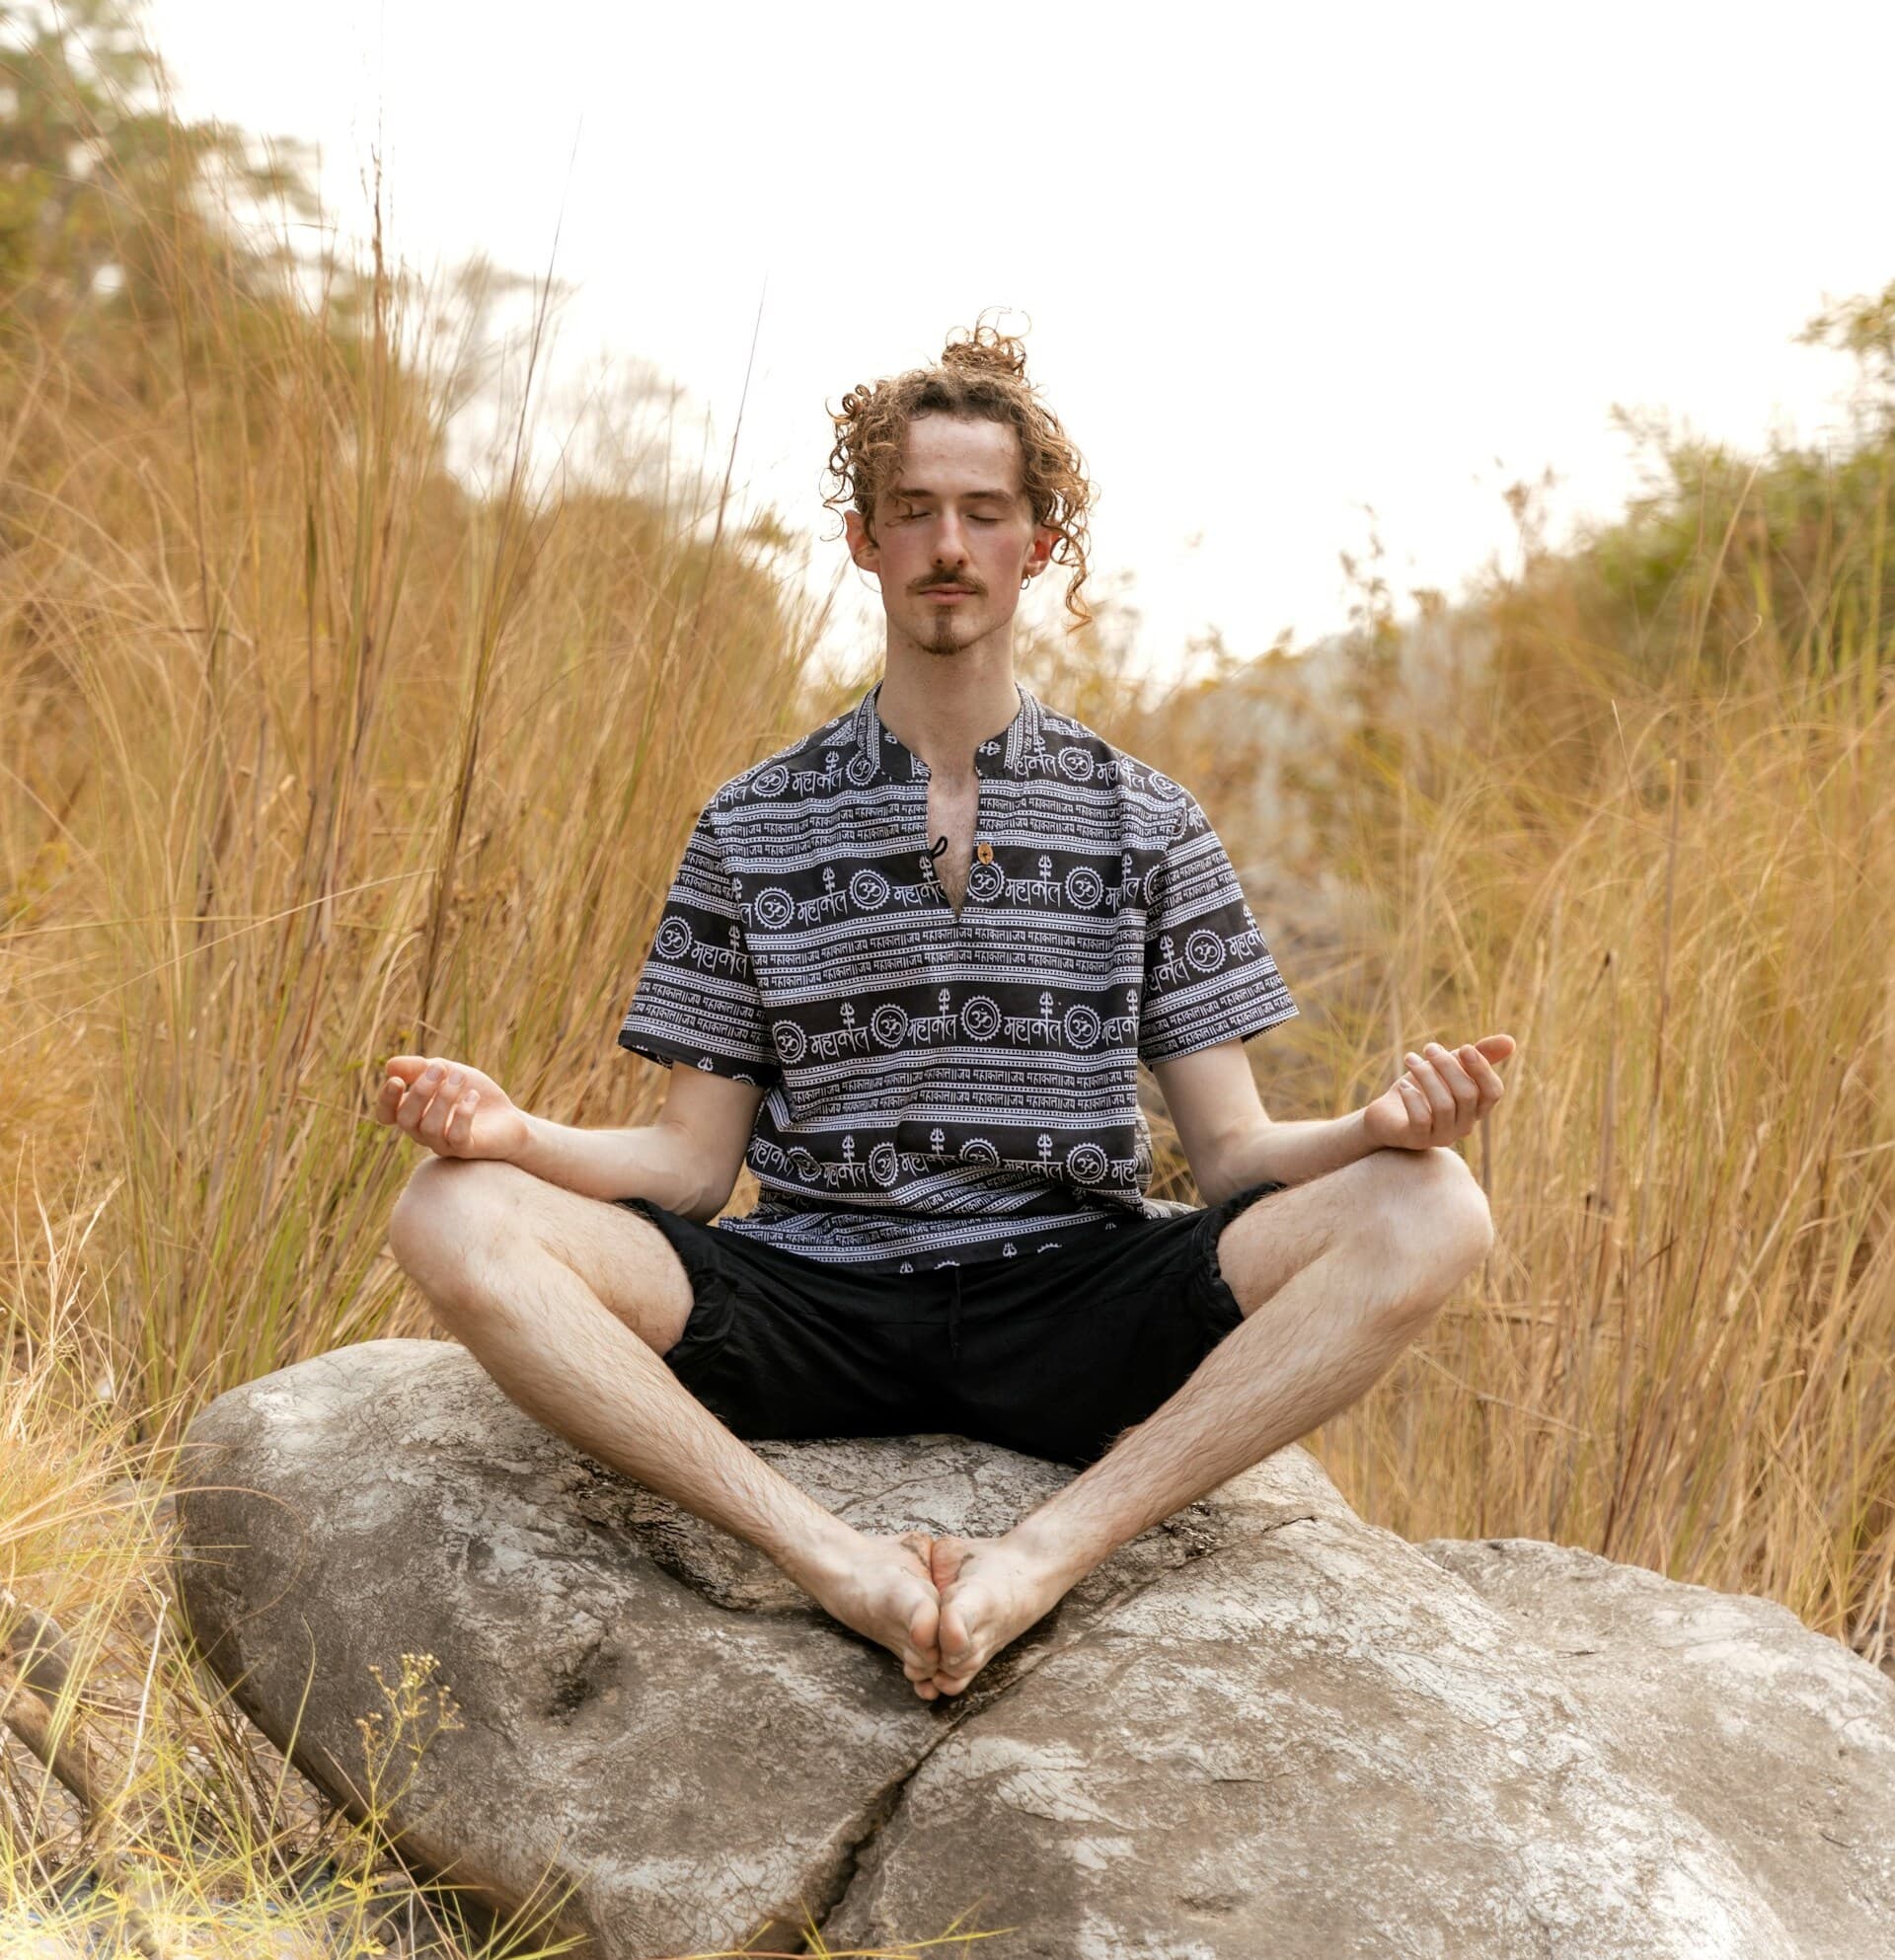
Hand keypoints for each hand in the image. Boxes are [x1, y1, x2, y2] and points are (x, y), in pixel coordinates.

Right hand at [373, 1054, 529, 1161]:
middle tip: (440, 1067)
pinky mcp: (466, 1150)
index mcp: (414, 1114)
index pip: (387, 1114)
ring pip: (429, 1128)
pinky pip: (456, 1137)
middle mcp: (423, 1133)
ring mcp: (444, 1144)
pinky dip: (463, 1114)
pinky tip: (474, 1096)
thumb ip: (420, 1067)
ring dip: (444, 1097)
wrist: (507, 1117)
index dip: (386, 1100)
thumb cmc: (471, 1093)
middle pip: (406, 1119)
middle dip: (420, 1091)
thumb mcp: (447, 1072)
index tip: (397, 1081)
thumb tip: (390, 1065)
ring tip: (460, 1077)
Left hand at [1362, 1034, 1514, 1150]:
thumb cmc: (1422, 1088)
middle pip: (1467, 1094)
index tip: (1463, 1047)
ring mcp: (1442, 1136)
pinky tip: (1402, 1084)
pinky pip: (1421, 1119)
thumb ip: (1478, 1055)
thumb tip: (1510, 1041)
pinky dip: (1412, 1097)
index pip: (1493, 1092)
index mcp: (1476, 1108)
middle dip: (1447, 1065)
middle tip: (1429, 1048)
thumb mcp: (1449, 1067)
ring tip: (1410, 1059)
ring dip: (1426, 1076)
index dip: (1482, 1068)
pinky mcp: (1417, 1140)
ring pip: (1444, 1105)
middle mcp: (1464, 1125)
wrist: (1386, 1115)